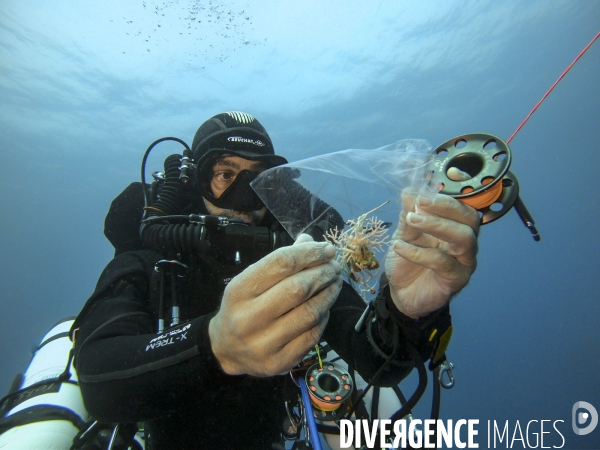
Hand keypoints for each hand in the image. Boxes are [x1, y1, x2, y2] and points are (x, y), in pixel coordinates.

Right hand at [209, 236, 342, 376]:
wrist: (226, 349)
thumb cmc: (242, 307)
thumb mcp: (251, 280)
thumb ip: (280, 261)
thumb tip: (311, 241)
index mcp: (239, 291)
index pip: (281, 263)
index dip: (309, 253)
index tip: (327, 249)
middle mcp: (249, 318)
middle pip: (298, 288)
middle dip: (323, 273)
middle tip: (335, 267)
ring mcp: (264, 343)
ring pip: (310, 313)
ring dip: (329, 294)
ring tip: (335, 283)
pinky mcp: (279, 362)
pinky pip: (312, 335)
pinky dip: (324, 317)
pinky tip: (325, 307)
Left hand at [384, 191, 479, 317]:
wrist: (401, 294)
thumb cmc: (407, 262)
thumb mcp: (404, 234)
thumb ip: (408, 214)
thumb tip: (409, 190)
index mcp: (454, 226)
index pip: (459, 204)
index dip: (444, 193)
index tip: (420, 186)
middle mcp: (465, 241)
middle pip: (469, 218)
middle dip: (445, 206)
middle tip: (419, 202)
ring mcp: (464, 261)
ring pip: (464, 237)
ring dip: (437, 225)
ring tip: (411, 220)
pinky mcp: (456, 279)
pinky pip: (443, 263)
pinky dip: (420, 252)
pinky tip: (400, 246)